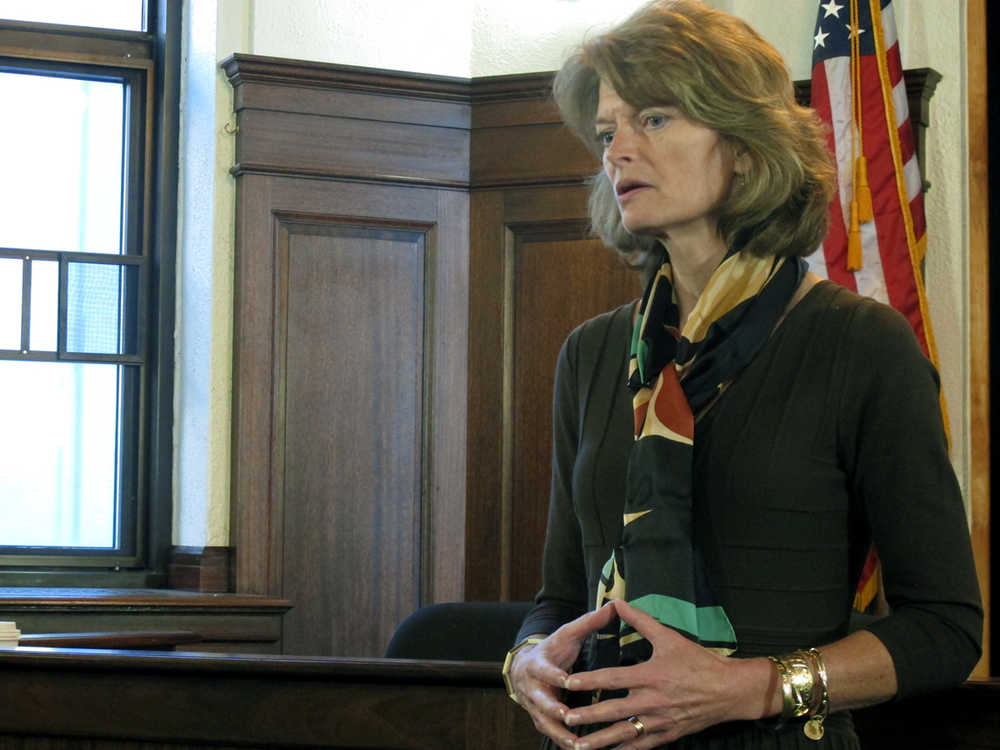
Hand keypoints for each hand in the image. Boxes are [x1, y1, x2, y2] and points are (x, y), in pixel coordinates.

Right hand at [509, 603, 619, 748]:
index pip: (544, 670)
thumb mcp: (567, 634)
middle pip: (540, 702)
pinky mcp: (541, 721)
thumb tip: (613, 606)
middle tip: (568, 717)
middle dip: (553, 710)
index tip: (566, 679)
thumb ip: (589, 623)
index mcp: (537, 665)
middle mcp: (532, 688)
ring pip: (546, 724)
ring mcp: (534, 707)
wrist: (525, 666)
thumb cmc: (552, 650)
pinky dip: (565, 743)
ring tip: (579, 745)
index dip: (554, 675)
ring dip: (561, 735)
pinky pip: (553, 735)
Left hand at [561, 599, 772, 748]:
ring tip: (578, 745)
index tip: (568, 682)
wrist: (729, 690)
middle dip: (587, 716)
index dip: (589, 680)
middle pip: (612, 711)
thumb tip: (617, 602)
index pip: (612, 679)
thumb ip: (640, 620)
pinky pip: (641, 746)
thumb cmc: (698, 661)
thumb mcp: (669, 637)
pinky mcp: (667, 734)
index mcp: (650, 676)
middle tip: (565, 718)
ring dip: (600, 741)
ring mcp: (659, 721)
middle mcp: (652, 701)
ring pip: (623, 734)